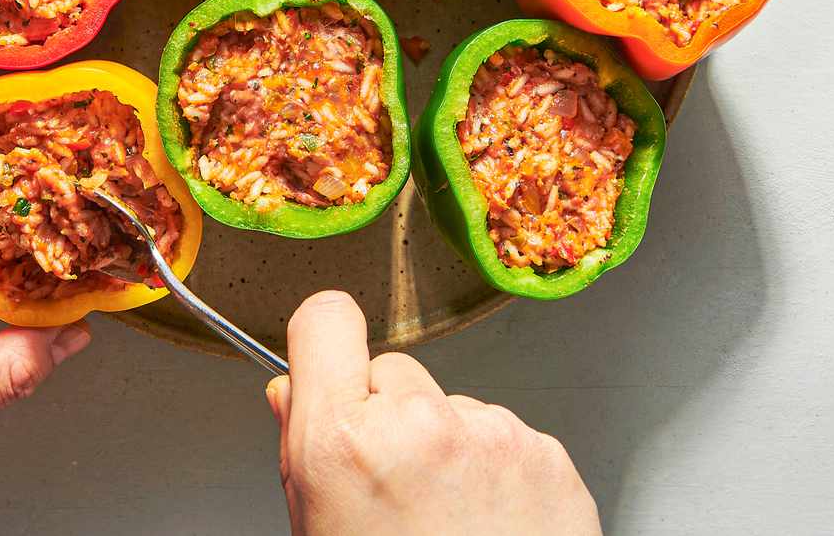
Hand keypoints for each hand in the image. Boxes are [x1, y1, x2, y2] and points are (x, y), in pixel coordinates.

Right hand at [267, 291, 599, 535]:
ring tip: (448, 518)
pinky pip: (504, 433)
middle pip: (391, 370)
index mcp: (344, 443)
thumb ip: (302, 451)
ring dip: (446, 443)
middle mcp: (418, 425)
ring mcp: (489, 434)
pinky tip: (488, 522)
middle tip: (394, 485)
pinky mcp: (543, 452)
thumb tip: (289, 393)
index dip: (324, 343)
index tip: (328, 362)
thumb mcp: (320, 531)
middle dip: (388, 414)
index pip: (324, 319)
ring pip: (451, 403)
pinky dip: (496, 468)